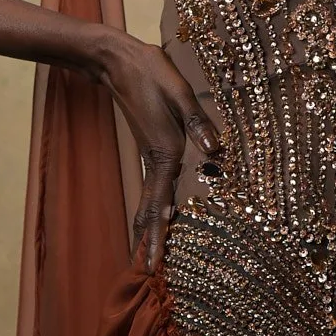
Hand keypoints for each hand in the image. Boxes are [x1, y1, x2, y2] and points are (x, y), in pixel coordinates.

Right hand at [95, 32, 218, 272]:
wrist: (120, 62)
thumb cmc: (153, 74)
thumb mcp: (181, 94)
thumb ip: (199, 123)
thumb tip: (216, 150)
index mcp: (165, 154)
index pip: (159, 204)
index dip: (157, 234)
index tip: (152, 262)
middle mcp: (156, 162)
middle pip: (149, 211)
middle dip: (148, 242)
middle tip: (147, 273)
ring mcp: (151, 158)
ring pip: (148, 202)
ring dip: (149, 229)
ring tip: (149, 256)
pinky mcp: (152, 151)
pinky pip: (152, 188)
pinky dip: (152, 209)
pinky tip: (159, 217)